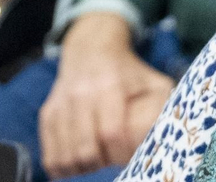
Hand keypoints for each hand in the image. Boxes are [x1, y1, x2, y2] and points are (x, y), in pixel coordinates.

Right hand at [39, 13, 175, 177]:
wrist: (91, 49)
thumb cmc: (130, 73)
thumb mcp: (155, 83)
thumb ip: (164, 109)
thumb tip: (168, 140)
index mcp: (110, 85)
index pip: (112, 133)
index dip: (124, 153)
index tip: (132, 153)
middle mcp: (81, 94)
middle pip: (86, 151)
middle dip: (102, 162)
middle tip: (113, 157)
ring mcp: (61, 104)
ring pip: (66, 156)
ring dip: (83, 167)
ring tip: (97, 157)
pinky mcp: (47, 113)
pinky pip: (49, 155)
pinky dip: (63, 165)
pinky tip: (79, 158)